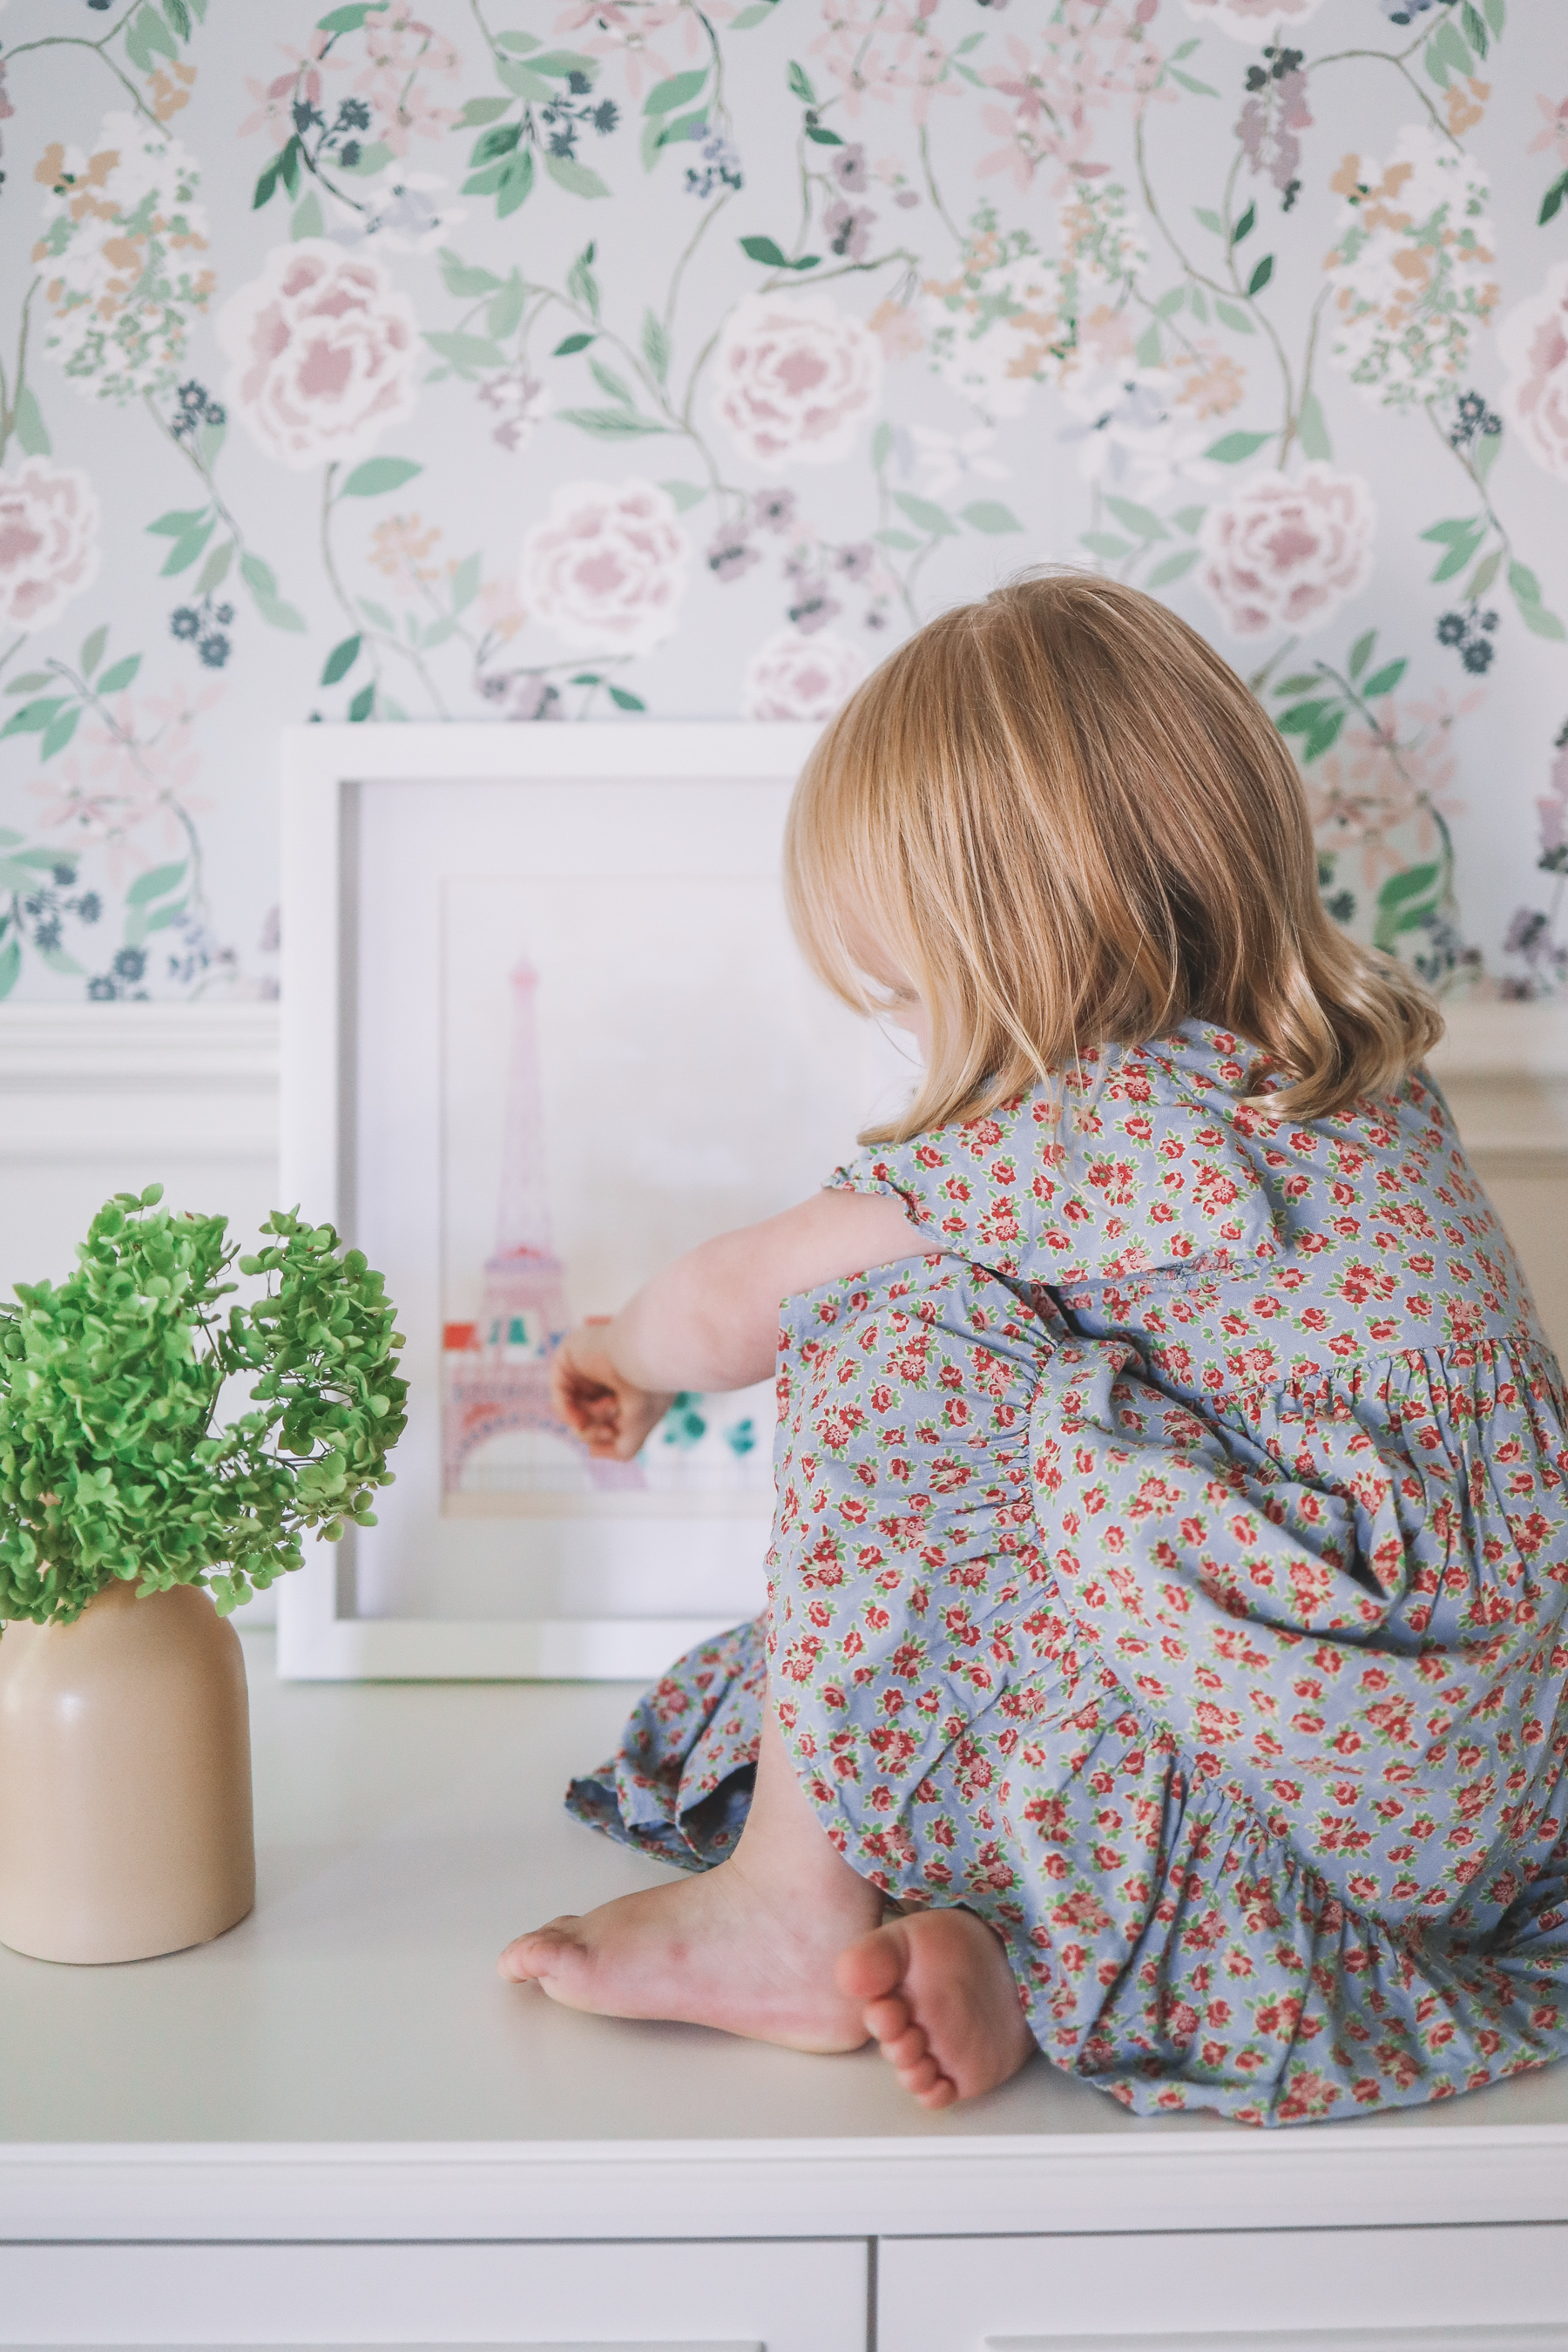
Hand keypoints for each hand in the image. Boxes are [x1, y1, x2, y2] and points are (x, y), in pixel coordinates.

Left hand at [550, 1317, 674, 1460]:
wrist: (647, 1355)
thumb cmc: (648, 1388)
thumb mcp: (640, 1429)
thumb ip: (621, 1449)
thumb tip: (592, 1452)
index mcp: (627, 1390)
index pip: (606, 1422)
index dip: (606, 1435)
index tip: (613, 1434)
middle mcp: (606, 1378)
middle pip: (587, 1419)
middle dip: (596, 1430)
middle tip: (610, 1429)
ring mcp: (587, 1368)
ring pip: (574, 1410)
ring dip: (589, 1420)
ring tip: (611, 1407)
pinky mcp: (569, 1357)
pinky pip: (558, 1394)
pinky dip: (567, 1413)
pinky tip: (579, 1418)